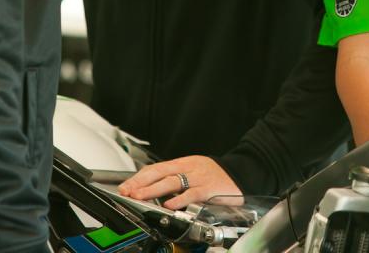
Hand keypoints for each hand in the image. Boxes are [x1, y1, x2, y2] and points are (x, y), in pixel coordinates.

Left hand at [118, 155, 241, 209]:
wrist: (242, 173)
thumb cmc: (217, 175)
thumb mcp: (194, 171)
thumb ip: (176, 178)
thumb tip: (154, 187)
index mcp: (183, 163)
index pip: (156, 168)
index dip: (139, 177)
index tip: (126, 186)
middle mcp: (189, 168)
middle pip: (160, 172)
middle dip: (141, 183)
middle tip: (128, 191)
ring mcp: (199, 178)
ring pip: (172, 182)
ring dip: (153, 190)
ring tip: (140, 196)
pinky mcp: (209, 188)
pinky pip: (192, 194)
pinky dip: (180, 199)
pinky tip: (170, 204)